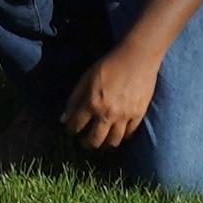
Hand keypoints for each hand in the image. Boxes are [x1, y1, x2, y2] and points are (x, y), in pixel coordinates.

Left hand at [64, 23, 169, 152]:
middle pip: (94, 140)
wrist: (137, 58)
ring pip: (113, 142)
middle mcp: (107, 114)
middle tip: (84, 142)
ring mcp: (124, 117)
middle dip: (86, 144)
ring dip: (104, 144)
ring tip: (101, 141)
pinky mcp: (138, 115)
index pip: (76, 126)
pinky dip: (122, 137)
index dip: (71, 130)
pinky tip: (117, 134)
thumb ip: (74, 99)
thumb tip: (64, 119)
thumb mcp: (86, 78)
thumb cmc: (109, 65)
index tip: (71, 130)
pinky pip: (129, 134)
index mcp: (92, 103)